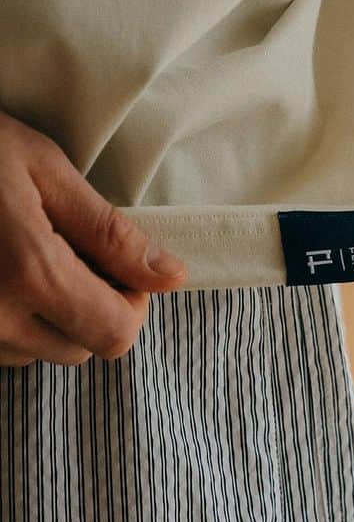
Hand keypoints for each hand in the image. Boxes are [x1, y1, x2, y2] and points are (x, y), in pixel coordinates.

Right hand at [0, 111, 186, 366]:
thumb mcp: (46, 171)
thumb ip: (111, 233)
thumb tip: (169, 276)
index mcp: (31, 274)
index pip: (117, 333)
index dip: (133, 301)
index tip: (120, 265)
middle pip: (82, 348)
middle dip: (94, 307)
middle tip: (74, 251)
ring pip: (40, 351)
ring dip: (52, 314)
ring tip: (28, 253)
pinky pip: (1, 347)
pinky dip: (14, 317)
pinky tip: (0, 269)